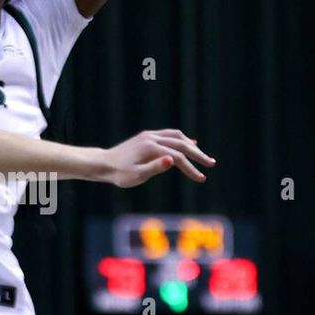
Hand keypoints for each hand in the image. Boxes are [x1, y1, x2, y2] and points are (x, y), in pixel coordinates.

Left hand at [101, 129, 215, 187]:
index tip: (201, 179)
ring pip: (176, 136)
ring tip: (203, 156)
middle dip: (197, 154)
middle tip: (211, 164)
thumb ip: (155, 168)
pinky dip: (181, 139)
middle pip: (181, 144)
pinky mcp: (146, 137)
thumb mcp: (136, 175)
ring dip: (191, 145)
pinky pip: (168, 134)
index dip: (191, 168)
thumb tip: (173, 160)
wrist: (103, 164)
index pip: (178, 158)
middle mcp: (151, 138)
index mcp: (150, 148)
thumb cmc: (119, 174)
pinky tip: (190, 143)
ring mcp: (148, 136)